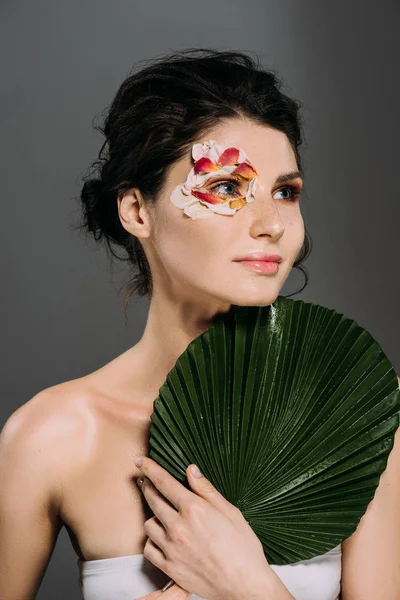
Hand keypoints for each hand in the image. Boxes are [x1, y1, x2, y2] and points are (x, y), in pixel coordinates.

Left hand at [134, 456, 271, 599]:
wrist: (245, 586)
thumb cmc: (243, 548)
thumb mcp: (230, 511)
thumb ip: (206, 490)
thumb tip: (191, 470)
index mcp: (194, 510)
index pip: (164, 482)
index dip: (150, 469)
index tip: (141, 461)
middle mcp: (178, 527)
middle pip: (153, 500)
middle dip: (147, 486)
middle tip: (145, 480)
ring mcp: (172, 549)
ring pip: (148, 524)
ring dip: (153, 515)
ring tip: (162, 513)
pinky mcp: (170, 568)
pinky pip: (149, 549)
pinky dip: (153, 541)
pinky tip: (161, 537)